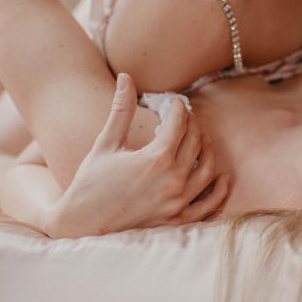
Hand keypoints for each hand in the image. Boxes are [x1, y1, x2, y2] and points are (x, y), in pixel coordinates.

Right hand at [46, 73, 229, 237]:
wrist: (80, 224)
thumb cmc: (90, 182)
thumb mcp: (105, 143)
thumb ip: (121, 109)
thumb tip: (125, 76)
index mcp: (155, 159)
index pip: (180, 125)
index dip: (179, 109)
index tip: (176, 102)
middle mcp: (172, 181)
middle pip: (196, 143)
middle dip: (192, 125)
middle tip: (185, 117)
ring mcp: (177, 203)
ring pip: (208, 169)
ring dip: (208, 150)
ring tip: (200, 139)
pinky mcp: (177, 221)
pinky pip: (208, 205)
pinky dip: (219, 190)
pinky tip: (221, 176)